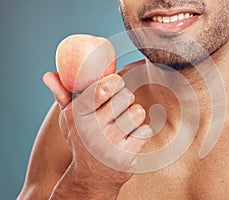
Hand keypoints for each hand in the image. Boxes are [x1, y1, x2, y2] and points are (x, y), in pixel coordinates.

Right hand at [43, 72, 151, 198]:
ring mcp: (110, 144)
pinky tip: (129, 139)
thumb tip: (48, 75)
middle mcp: (93, 128)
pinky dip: (140, 133)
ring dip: (134, 117)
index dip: (115, 82)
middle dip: (125, 100)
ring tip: (123, 124)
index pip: (106, 86)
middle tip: (116, 111)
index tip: (114, 86)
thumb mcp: (69, 118)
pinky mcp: (125, 156)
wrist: (90, 177)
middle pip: (126, 96)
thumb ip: (62, 95)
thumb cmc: (83, 139)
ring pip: (138, 112)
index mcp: (78, 114)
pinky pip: (145, 130)